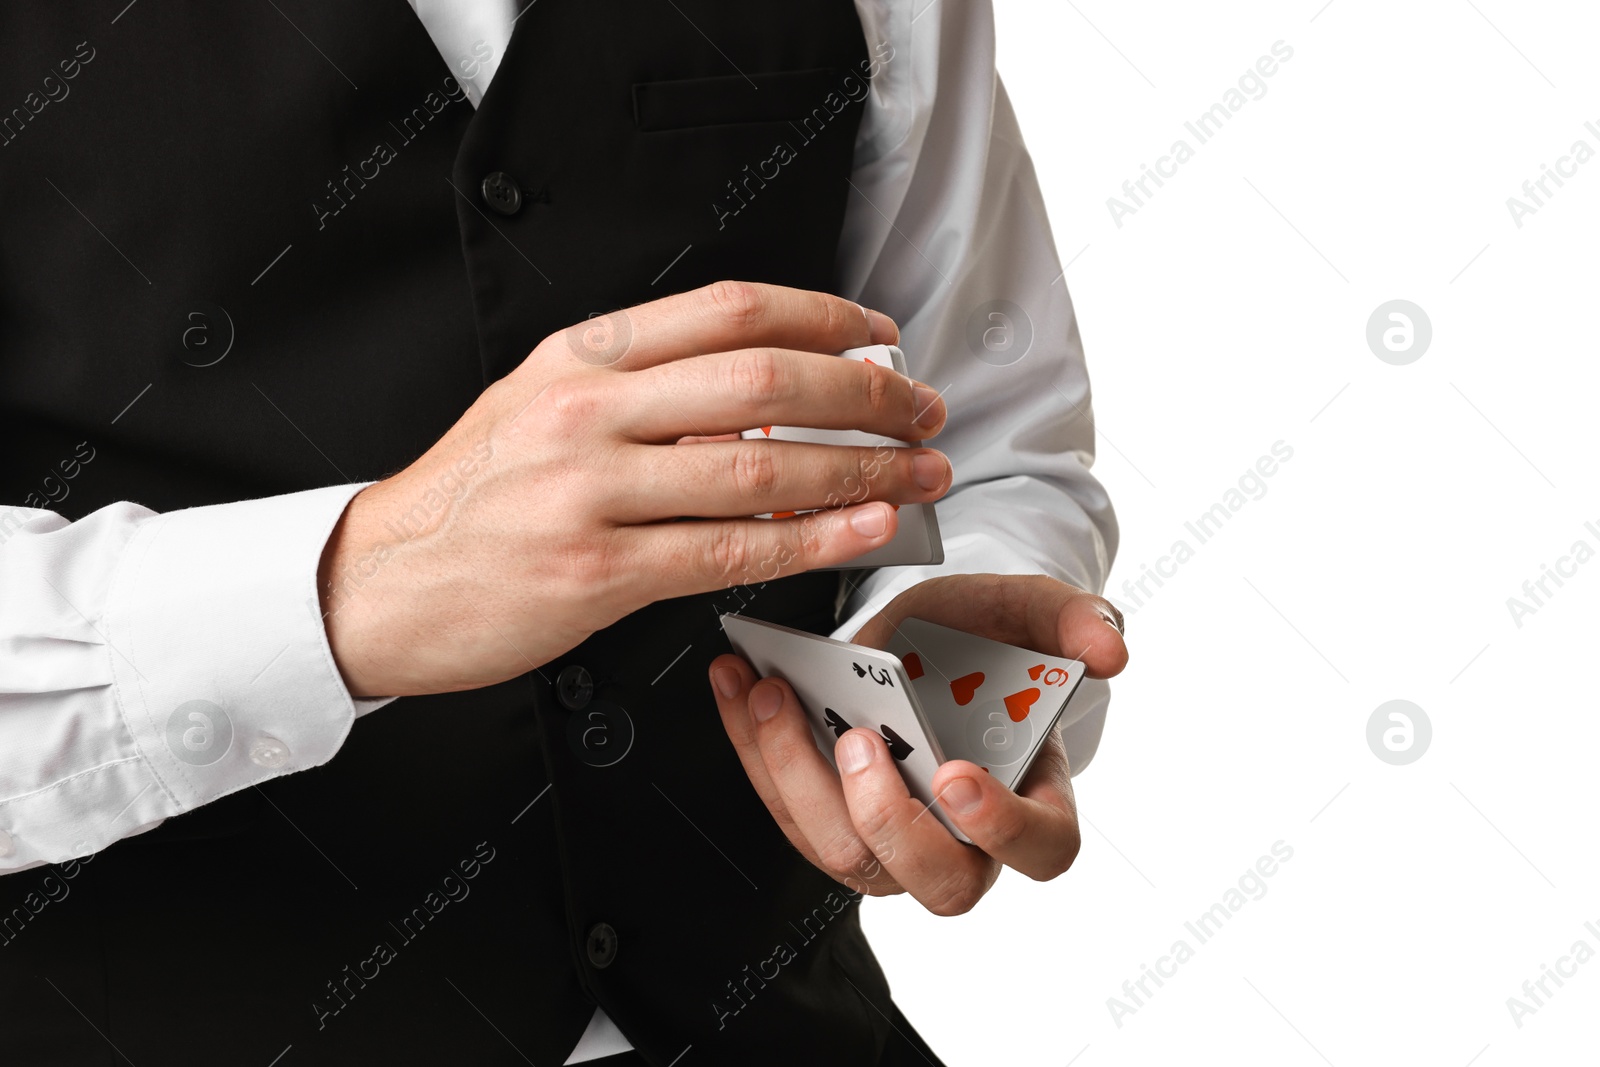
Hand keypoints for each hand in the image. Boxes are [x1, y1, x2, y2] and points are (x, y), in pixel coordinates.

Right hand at [318, 282, 952, 696]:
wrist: (381, 580)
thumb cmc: (472, 497)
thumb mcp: (541, 403)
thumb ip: (642, 385)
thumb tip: (768, 385)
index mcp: (582, 357)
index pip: (730, 310)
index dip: (826, 318)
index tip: (881, 338)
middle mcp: (589, 410)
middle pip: (765, 379)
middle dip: (867, 394)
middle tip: (921, 409)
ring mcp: (592, 489)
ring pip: (762, 466)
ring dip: (861, 469)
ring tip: (918, 472)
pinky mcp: (600, 569)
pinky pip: (733, 551)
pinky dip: (814, 539)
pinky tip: (863, 528)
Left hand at [709, 573, 1126, 914]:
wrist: (920, 635)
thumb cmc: (982, 640)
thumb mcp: (1028, 612)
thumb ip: (1073, 622)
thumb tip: (1110, 650)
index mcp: (1031, 800)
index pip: (1039, 850)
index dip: (1002, 827)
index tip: (957, 774)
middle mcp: (959, 838)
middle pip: (931, 878)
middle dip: (886, 816)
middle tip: (858, 740)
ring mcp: (888, 838)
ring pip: (839, 850)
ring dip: (797, 775)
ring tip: (777, 694)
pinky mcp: (825, 820)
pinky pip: (783, 808)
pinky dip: (754, 744)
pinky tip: (742, 681)